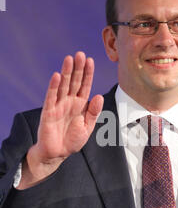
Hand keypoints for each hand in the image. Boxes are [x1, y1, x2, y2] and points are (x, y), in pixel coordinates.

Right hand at [18, 52, 103, 188]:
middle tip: (80, 54)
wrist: (58, 153)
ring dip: (66, 72)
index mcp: (80, 104)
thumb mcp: (88, 127)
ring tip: (69, 59)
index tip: (90, 61)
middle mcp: (69, 102)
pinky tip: (57, 76)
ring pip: (63, 86)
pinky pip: (51, 97)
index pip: (85, 85)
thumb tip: (99, 95)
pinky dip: (54, 86)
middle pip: (74, 82)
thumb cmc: (73, 140)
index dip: (88, 74)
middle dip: (78, 68)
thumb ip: (94, 112)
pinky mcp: (49, 111)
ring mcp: (59, 105)